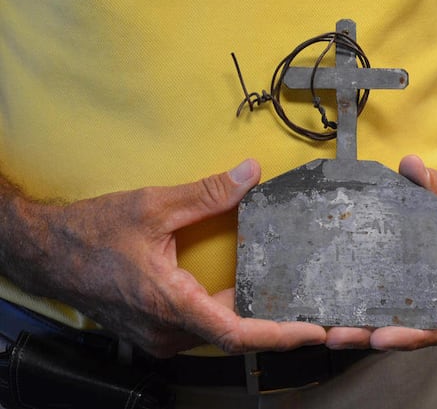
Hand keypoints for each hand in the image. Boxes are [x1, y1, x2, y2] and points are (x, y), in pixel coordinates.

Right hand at [17, 159, 325, 356]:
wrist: (46, 252)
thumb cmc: (91, 232)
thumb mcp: (154, 205)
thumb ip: (207, 193)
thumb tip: (250, 173)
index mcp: (169, 304)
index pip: (235, 331)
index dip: (279, 334)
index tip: (314, 331)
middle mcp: (166, 330)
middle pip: (234, 336)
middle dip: (276, 326)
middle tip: (316, 312)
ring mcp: (158, 335)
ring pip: (217, 332)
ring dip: (253, 318)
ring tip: (293, 301)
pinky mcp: (154, 329)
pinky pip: (201, 327)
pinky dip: (229, 312)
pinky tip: (249, 292)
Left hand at [326, 154, 436, 350]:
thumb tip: (411, 166)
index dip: (416, 335)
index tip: (382, 338)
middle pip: (419, 331)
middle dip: (378, 337)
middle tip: (340, 335)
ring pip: (403, 323)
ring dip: (367, 329)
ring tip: (330, 331)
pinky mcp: (418, 288)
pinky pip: (395, 304)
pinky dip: (369, 309)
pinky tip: (339, 312)